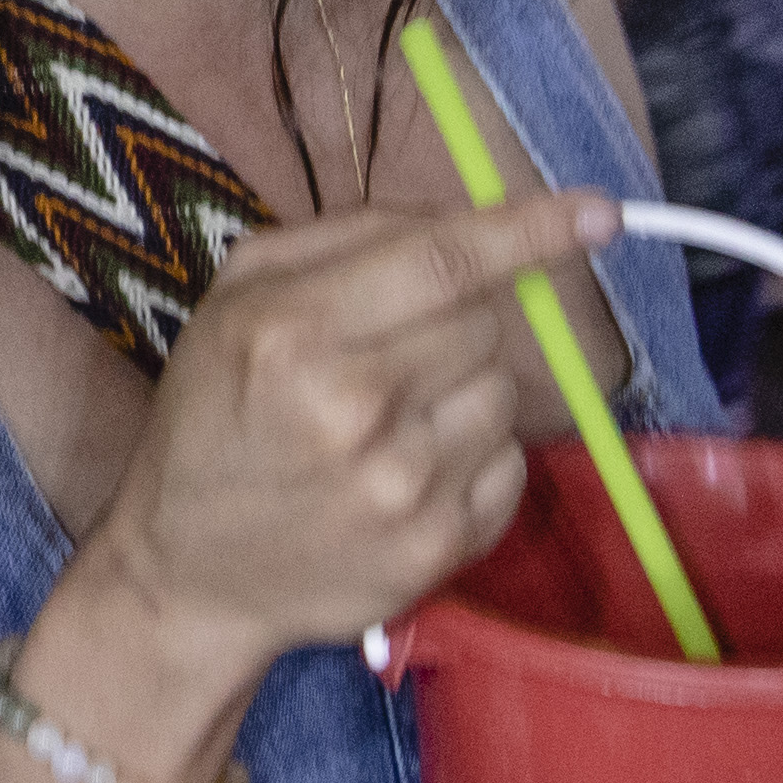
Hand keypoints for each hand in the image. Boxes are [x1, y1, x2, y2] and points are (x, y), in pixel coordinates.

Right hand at [52, 192, 603, 724]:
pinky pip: (511, 468)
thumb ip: (343, 239)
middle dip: (454, 325)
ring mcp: (400, 487)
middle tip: (389, 359)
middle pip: (484, 325)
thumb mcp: (237, 300)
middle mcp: (352, 408)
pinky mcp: (434, 549)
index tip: (598, 212)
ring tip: (390, 426)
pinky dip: (475, 460)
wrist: (184, 570)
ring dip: (462, 396)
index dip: (532, 230)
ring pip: (503, 396)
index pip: (445, 263)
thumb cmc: (214, 419)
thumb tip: (465, 219)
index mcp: (294, 332)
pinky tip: (409, 474)